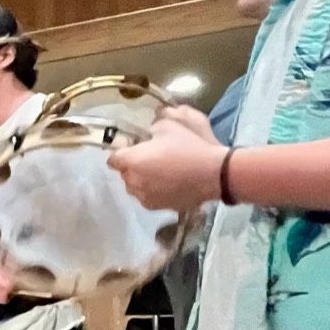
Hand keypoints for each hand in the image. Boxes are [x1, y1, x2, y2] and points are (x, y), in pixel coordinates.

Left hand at [110, 106, 226, 211]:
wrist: (215, 174)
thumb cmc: (190, 145)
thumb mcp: (173, 123)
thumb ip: (156, 120)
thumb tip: (153, 122)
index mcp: (130, 161)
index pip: (113, 158)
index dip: (123, 151)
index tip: (136, 146)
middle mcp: (133, 182)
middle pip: (125, 173)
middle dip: (134, 166)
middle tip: (154, 156)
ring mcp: (146, 198)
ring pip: (137, 187)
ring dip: (144, 180)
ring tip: (164, 171)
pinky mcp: (160, 208)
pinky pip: (151, 197)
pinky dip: (157, 191)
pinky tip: (173, 183)